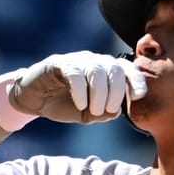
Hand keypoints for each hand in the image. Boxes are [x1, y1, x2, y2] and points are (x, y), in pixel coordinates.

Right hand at [8, 51, 147, 123]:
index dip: (136, 80)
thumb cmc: (64, 104)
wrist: (35, 101)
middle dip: (115, 92)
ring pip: (97, 70)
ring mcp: (76, 60)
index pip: (126, 69)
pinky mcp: (58, 63)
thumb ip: (104, 113)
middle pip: (114, 69)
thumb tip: (117, 111)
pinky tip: (80, 104)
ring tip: (92, 110)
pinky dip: (81, 90)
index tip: (138, 96)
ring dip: (99, 93)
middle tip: (106, 110)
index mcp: (104, 71)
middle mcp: (93, 61)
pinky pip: (75, 73)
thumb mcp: (88, 114)